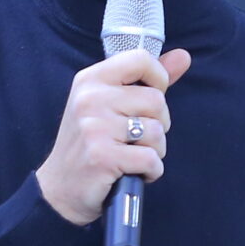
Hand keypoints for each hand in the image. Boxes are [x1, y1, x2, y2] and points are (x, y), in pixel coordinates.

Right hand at [34, 46, 192, 224]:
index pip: (140, 59)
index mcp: (91, 79)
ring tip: (132, 156)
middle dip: (158, 125)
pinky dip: (151, 171)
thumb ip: (147, 80)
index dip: (158, 79)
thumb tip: (183, 56)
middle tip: (137, 139)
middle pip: (156, 100)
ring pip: (157, 132)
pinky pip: (151, 159)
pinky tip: (134, 172)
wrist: (60, 189)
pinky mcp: (102, 156)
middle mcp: (90, 99)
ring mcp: (95, 128)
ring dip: (154, 150)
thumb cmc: (90, 143)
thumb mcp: (110, 104)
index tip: (150, 101)